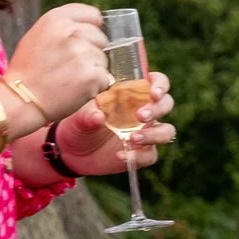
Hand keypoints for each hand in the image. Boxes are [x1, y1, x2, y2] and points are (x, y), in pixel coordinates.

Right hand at [6, 2, 110, 118]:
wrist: (21, 99)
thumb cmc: (28, 70)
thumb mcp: (38, 35)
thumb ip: (64, 27)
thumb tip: (94, 25)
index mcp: (56, 19)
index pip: (92, 15)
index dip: (91, 29)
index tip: (84, 40)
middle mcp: (72, 32)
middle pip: (100, 38)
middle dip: (91, 51)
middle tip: (70, 66)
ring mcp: (83, 54)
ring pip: (103, 60)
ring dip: (92, 70)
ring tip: (70, 79)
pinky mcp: (92, 75)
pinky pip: (105, 78)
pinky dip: (95, 86)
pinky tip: (76, 89)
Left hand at [56, 70, 175, 175]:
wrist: (72, 150)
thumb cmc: (79, 123)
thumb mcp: (79, 115)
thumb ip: (88, 114)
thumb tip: (99, 116)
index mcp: (133, 94)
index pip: (157, 83)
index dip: (160, 85)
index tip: (153, 93)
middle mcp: (144, 112)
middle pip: (166, 104)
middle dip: (157, 109)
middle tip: (140, 116)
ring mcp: (146, 133)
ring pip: (166, 131)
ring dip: (154, 134)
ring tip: (133, 138)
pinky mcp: (141, 153)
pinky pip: (150, 155)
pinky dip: (139, 156)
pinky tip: (121, 156)